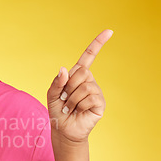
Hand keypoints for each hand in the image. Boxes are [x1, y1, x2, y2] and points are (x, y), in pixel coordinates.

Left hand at [47, 29, 112, 143]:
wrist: (62, 129)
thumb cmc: (57, 111)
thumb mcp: (52, 95)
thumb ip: (57, 82)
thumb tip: (64, 69)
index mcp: (76, 75)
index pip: (88, 57)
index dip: (98, 44)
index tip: (109, 31)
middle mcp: (89, 81)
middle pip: (82, 72)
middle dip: (69, 86)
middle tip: (65, 98)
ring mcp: (96, 92)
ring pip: (85, 86)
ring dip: (72, 99)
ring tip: (69, 107)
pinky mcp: (100, 103)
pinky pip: (90, 98)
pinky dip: (79, 105)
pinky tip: (77, 111)